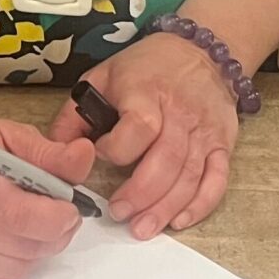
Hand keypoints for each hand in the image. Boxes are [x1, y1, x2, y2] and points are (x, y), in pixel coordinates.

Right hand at [0, 109, 94, 278]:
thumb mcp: (8, 134)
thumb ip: (49, 152)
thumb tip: (85, 156)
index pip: (21, 215)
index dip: (57, 218)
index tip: (71, 207)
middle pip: (24, 246)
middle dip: (54, 233)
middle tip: (58, 213)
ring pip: (17, 267)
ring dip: (35, 249)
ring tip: (29, 222)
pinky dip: (14, 262)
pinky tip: (7, 236)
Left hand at [47, 33, 239, 238]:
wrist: (198, 50)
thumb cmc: (145, 67)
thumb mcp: (102, 76)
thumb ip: (75, 116)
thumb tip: (55, 154)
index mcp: (146, 91)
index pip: (138, 128)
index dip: (116, 150)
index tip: (98, 157)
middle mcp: (180, 112)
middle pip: (166, 160)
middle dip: (141, 193)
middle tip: (119, 214)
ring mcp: (204, 130)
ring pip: (189, 176)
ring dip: (165, 207)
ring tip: (142, 228)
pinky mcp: (223, 143)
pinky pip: (217, 180)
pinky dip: (201, 205)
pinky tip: (179, 221)